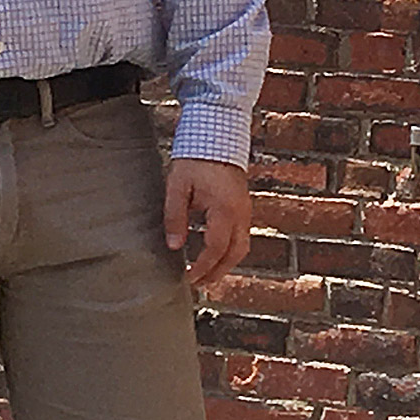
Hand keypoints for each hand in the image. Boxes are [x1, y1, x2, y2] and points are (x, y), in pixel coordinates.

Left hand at [165, 157, 250, 291]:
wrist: (217, 135)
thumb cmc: (196, 158)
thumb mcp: (178, 186)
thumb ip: (175, 217)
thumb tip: (174, 246)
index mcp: (225, 210)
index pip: (215, 249)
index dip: (202, 267)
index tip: (187, 278)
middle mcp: (240, 213)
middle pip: (235, 254)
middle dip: (218, 272)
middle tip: (200, 284)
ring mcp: (245, 209)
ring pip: (242, 246)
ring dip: (226, 263)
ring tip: (208, 274)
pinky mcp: (244, 205)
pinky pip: (242, 235)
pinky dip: (230, 250)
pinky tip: (216, 253)